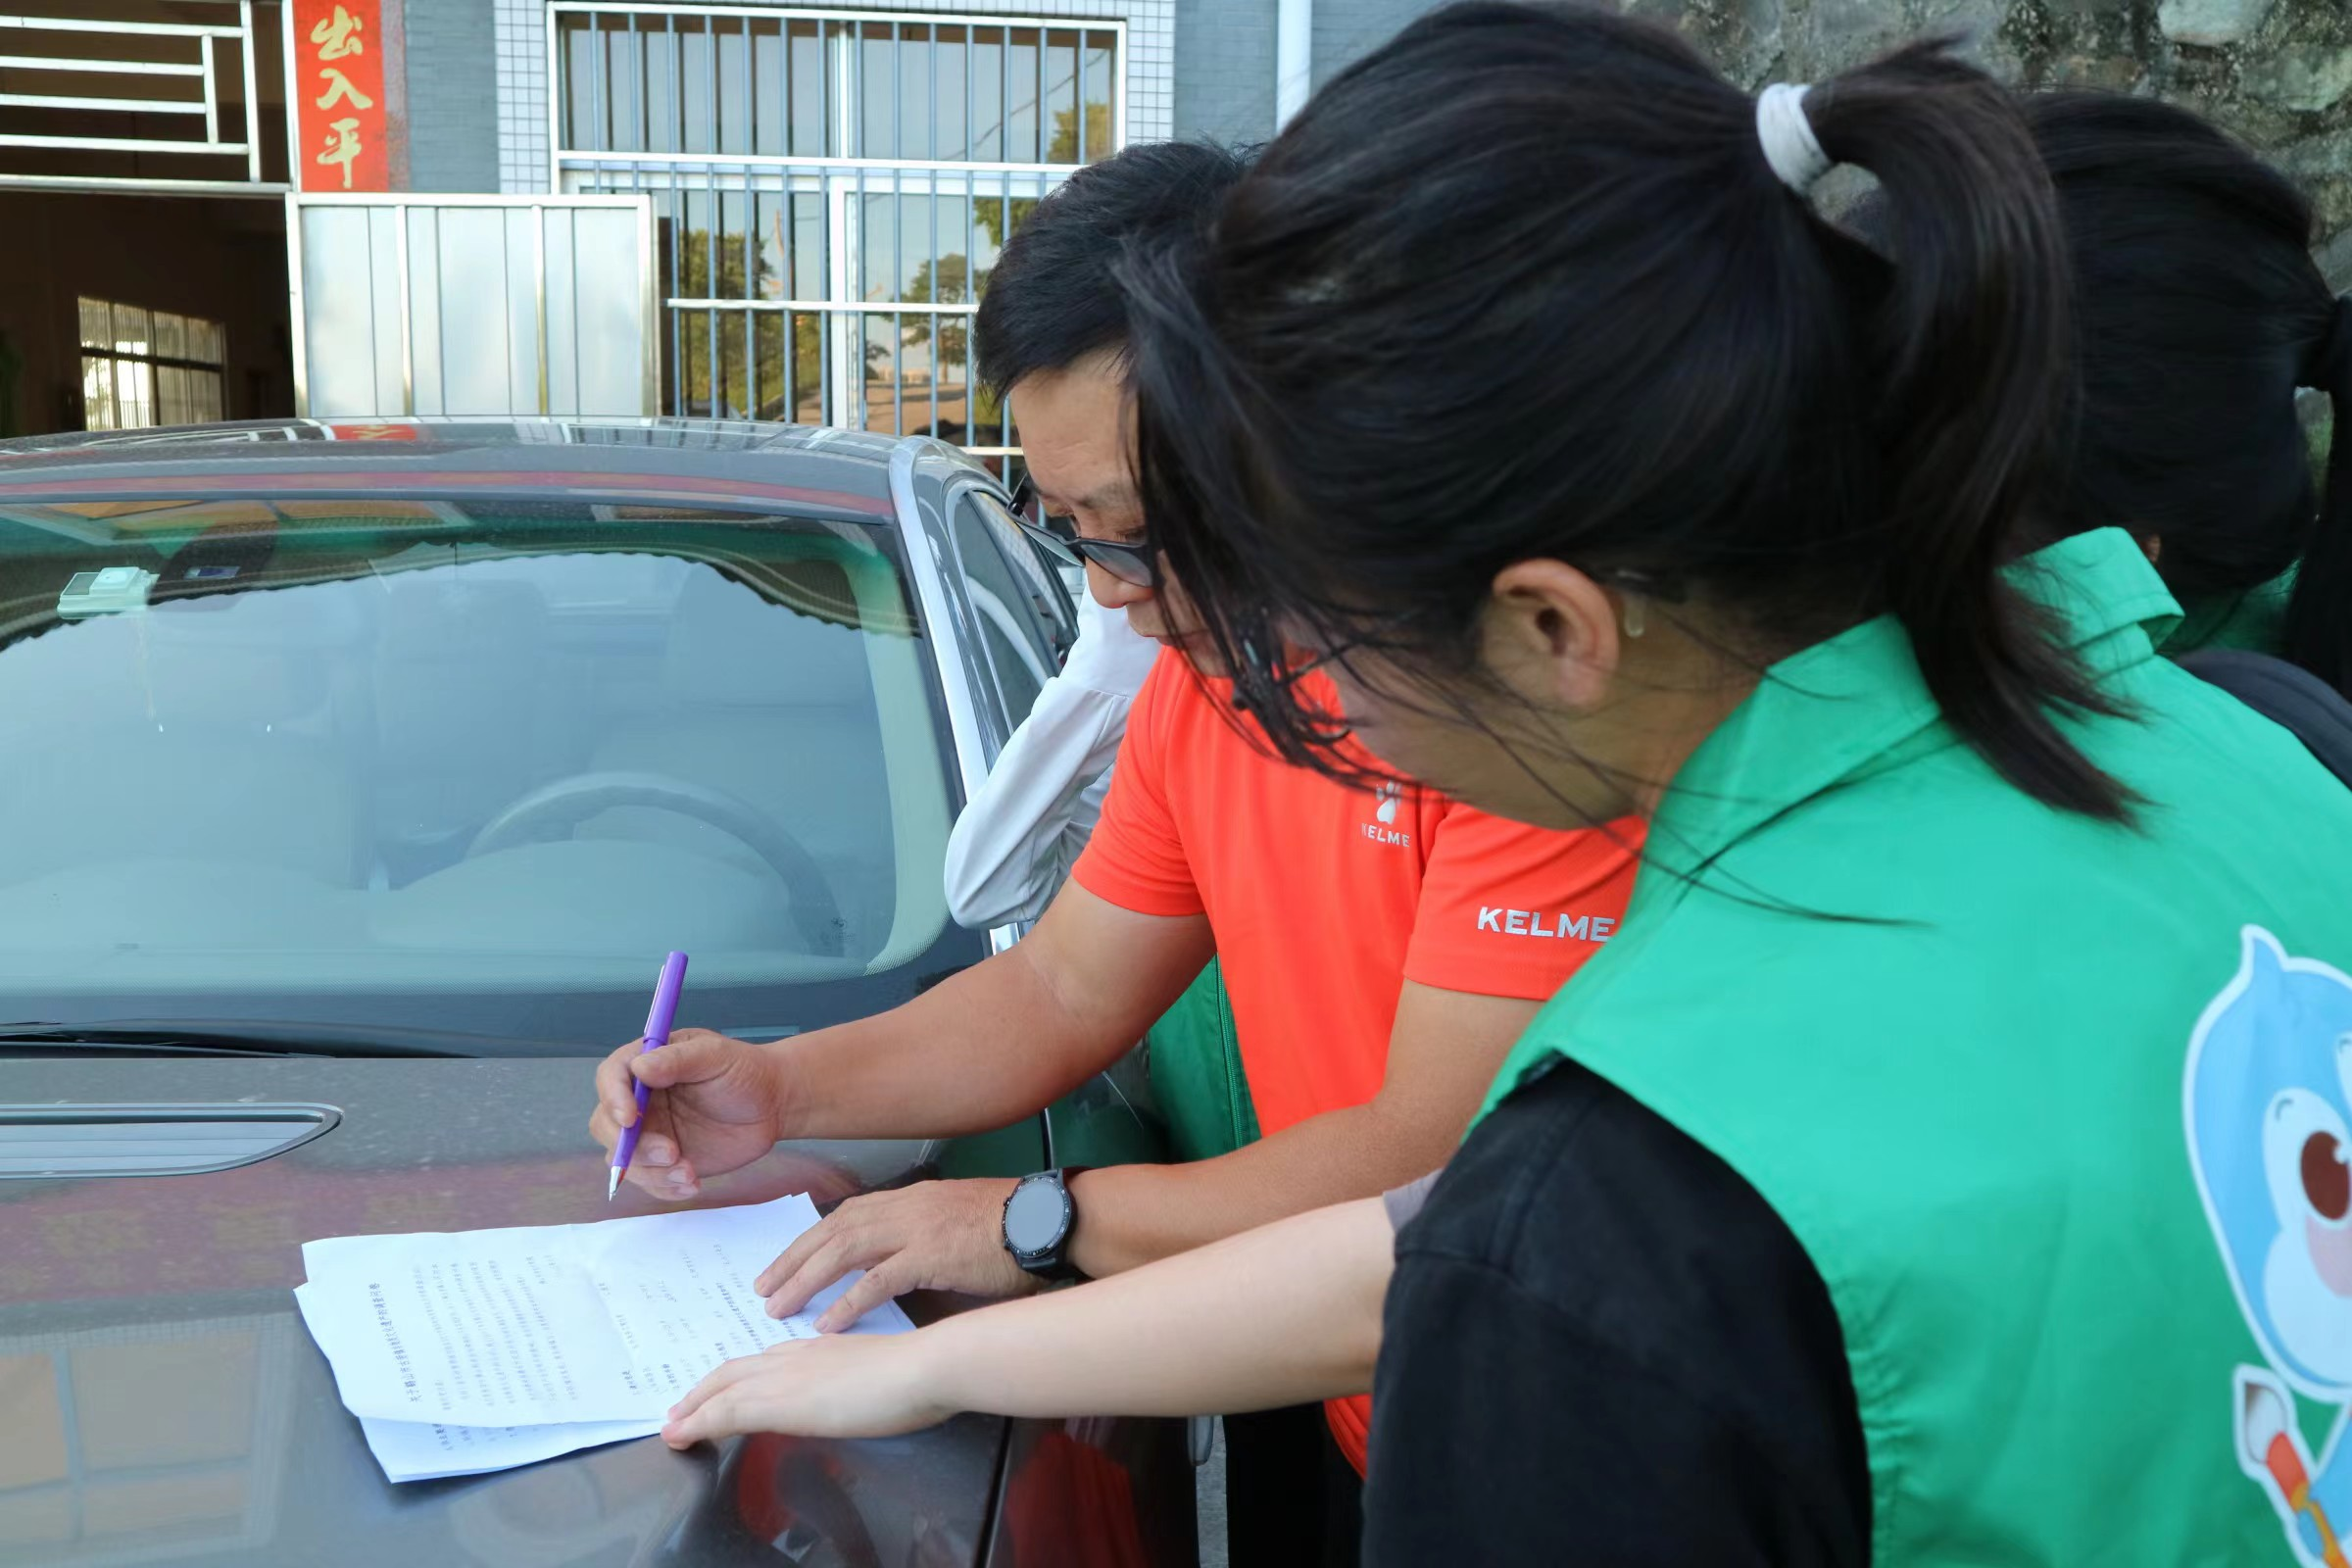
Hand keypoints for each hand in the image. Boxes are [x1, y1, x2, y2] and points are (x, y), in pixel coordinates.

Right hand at [588, 1028, 789, 1198]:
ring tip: (690, 1172)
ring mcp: (649, 1133)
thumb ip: (678, 1060)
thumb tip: (640, 1068)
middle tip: (671, 1152)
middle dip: (632, 1146)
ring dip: (651, 1172)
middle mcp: (640, 1100)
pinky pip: (648, 1181)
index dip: (613, 1098)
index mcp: (647, 1064)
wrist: (772, 1105)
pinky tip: (691, 1184)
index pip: (610, 1077)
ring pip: (623, 1160)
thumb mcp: (716, 1056)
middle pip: (606, 1125)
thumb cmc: (744, 1072)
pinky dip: (664, 1188)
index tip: (630, 1118)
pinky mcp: (663, 1161)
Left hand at [661, 1332, 952, 1446]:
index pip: (765, 1363)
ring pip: (724, 1388)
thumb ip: (859, 1378)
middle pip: (734, 1371)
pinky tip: (681, 1435)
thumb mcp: (881, 1371)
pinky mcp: (780, 1401)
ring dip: (693, 1407)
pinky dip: (698, 1421)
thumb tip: (857, 1391)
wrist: (923, 1367)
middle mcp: (795, 1357)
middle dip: (704, 1391)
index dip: (737, 1379)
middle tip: (681, 1410)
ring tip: (671, 1426)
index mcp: (819, 1349)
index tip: (722, 1393)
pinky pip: (726, 1410)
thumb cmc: (917, 1373)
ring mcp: (786, 1376)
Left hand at [754, 1178, 1038, 1330]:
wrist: (1048, 1219)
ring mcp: (916, 1228)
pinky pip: (878, 1279)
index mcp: (910, 1199)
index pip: (845, 1216)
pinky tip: (828, 1323)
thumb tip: (894, 1264)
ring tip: (779, 1307)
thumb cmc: (1012, 1226)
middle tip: (763, 1289)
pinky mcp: (931, 1254)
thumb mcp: (955, 1221)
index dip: (809, 1241)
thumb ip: (922, 1236)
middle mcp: (905, 1207)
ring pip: (843, 1250)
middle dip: (793, 1260)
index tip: (782, 1263)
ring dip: (806, 1280)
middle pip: (832, 1231)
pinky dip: (849, 1301)